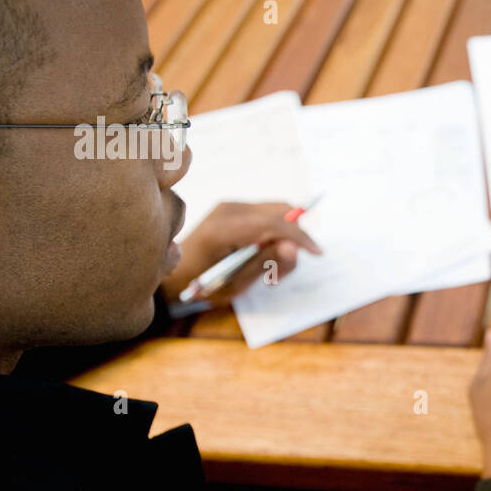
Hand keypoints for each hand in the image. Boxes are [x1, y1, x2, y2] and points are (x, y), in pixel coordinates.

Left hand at [160, 201, 321, 306]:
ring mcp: (230, 206)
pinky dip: (274, 234)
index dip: (299, 236)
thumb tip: (294, 248)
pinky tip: (262, 256)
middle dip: (293, 236)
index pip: (273, 223)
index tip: (317, 253)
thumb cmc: (201, 284)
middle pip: (280, 210)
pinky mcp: (233, 209)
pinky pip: (266, 216)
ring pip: (276, 212)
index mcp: (223, 230)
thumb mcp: (235, 282)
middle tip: (282, 270)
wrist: (173, 273)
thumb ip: (266, 263)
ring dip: (284, 237)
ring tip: (269, 270)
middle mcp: (228, 210)